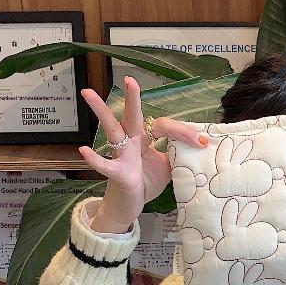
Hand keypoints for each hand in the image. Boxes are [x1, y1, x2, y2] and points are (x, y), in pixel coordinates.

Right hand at [78, 76, 209, 232]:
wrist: (130, 204)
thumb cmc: (146, 183)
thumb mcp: (168, 168)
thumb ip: (178, 155)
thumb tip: (198, 147)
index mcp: (145, 140)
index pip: (163, 126)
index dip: (182, 132)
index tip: (201, 142)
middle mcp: (132, 143)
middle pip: (133, 117)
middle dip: (132, 98)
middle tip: (129, 80)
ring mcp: (122, 156)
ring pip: (113, 131)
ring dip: (101, 112)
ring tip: (89, 93)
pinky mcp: (119, 174)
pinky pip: (106, 166)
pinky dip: (95, 160)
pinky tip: (84, 151)